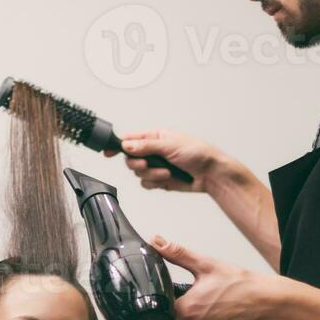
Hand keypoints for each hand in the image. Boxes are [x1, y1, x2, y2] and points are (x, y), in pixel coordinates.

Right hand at [107, 130, 224, 193]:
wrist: (211, 174)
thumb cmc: (198, 153)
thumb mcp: (170, 145)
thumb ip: (146, 146)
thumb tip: (126, 145)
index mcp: (155, 137)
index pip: (130, 139)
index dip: (118, 146)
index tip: (108, 152)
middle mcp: (153, 151)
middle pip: (130, 159)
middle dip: (138, 164)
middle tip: (146, 164)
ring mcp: (156, 166)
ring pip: (138, 173)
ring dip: (151, 174)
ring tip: (166, 172)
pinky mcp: (160, 180)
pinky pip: (146, 183)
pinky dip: (155, 183)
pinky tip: (167, 179)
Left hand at [151, 235, 274, 319]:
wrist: (268, 304)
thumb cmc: (241, 285)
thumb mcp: (207, 265)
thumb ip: (178, 255)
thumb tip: (157, 242)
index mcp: (186, 310)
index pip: (165, 307)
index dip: (174, 298)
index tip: (186, 292)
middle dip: (188, 308)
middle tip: (207, 296)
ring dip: (198, 319)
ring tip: (217, 305)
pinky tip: (223, 317)